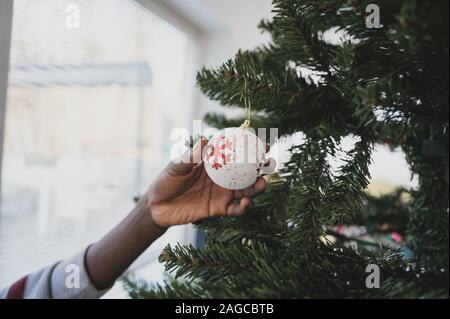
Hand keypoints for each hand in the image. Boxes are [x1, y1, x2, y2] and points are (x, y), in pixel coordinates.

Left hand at [144, 138, 266, 227]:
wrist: (156, 207)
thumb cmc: (165, 181)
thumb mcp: (176, 167)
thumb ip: (191, 157)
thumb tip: (204, 141)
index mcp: (213, 163)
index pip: (234, 153)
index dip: (249, 148)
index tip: (263, 142)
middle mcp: (221, 177)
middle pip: (246, 172)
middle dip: (260, 167)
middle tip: (270, 162)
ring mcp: (221, 193)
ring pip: (245, 190)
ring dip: (256, 188)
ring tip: (262, 183)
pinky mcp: (218, 209)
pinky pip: (235, 209)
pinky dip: (243, 207)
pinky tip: (245, 203)